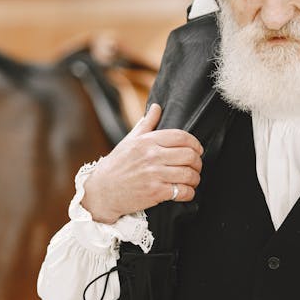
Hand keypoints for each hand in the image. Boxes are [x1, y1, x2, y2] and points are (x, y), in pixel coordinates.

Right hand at [81, 103, 202, 221]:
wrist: (102, 191)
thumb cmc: (117, 165)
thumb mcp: (129, 141)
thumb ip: (146, 124)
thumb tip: (157, 107)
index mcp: (147, 141)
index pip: (181, 137)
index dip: (195, 143)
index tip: (197, 149)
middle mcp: (152, 156)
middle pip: (189, 155)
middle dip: (198, 162)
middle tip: (196, 166)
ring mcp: (154, 175)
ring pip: (189, 174)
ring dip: (195, 178)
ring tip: (192, 180)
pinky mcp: (155, 192)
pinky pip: (182, 192)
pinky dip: (189, 193)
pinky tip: (186, 192)